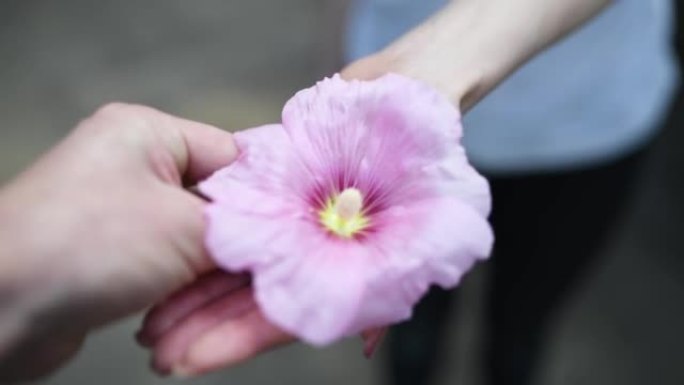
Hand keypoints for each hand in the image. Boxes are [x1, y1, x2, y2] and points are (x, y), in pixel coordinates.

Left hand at [0, 103, 278, 380]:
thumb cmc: (82, 246)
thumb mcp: (185, 228)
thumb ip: (249, 225)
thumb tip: (292, 231)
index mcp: (150, 135)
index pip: (236, 161)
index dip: (271, 200)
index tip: (297, 237)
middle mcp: (136, 167)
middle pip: (219, 214)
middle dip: (232, 263)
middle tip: (260, 296)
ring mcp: (124, 215)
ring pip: (196, 253)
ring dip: (203, 296)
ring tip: (196, 335)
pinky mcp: (115, 258)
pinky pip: (169, 277)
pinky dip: (179, 305)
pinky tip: (172, 337)